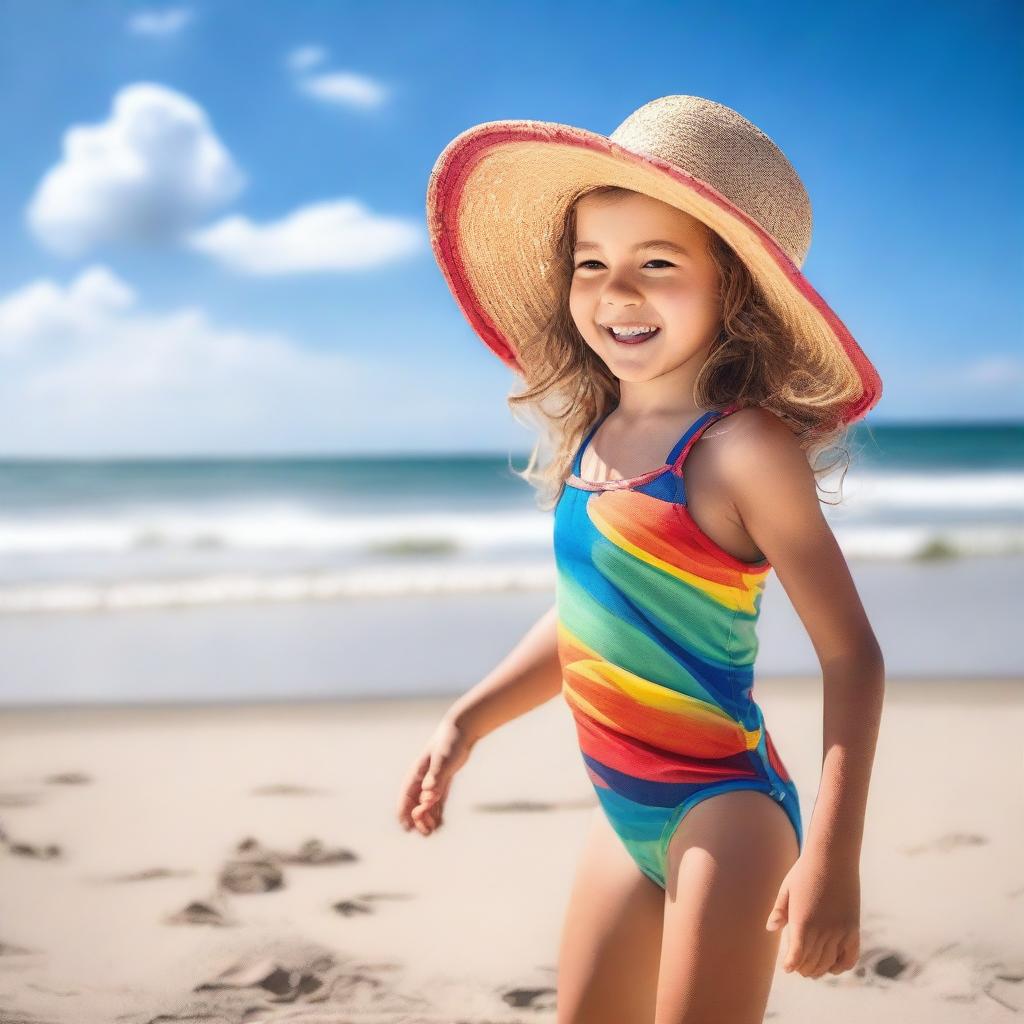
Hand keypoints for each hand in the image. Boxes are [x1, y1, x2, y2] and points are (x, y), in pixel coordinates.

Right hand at [396, 715, 476, 835]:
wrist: (462, 731)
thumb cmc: (450, 743)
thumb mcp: (444, 759)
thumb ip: (436, 777)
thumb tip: (428, 795)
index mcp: (416, 774)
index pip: (405, 797)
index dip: (404, 814)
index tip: (407, 828)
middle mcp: (421, 780)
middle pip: (414, 805)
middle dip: (417, 820)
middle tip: (426, 832)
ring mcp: (432, 782)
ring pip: (425, 806)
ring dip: (426, 819)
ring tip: (433, 831)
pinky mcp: (442, 783)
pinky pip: (436, 802)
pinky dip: (437, 813)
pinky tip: (441, 823)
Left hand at [765, 852, 860, 977]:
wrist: (832, 858)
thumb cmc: (805, 871)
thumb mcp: (787, 889)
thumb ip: (780, 911)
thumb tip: (770, 929)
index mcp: (802, 922)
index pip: (796, 956)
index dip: (791, 965)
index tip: (787, 968)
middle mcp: (822, 931)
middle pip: (812, 962)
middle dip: (803, 968)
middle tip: (798, 968)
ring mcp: (840, 931)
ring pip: (829, 962)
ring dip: (819, 970)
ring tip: (811, 970)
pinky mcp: (853, 929)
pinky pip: (849, 957)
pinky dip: (841, 966)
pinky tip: (834, 967)